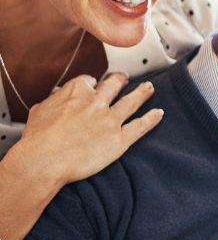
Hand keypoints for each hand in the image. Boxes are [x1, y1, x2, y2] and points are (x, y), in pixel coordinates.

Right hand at [13, 73, 163, 187]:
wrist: (44, 161)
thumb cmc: (38, 139)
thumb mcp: (39, 110)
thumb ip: (54, 99)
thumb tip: (59, 93)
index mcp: (77, 92)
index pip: (89, 81)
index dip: (92, 84)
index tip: (95, 85)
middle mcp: (97, 102)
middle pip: (114, 86)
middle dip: (120, 80)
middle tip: (124, 78)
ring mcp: (110, 120)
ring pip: (132, 101)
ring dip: (142, 93)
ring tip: (149, 87)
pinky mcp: (120, 138)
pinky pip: (141, 125)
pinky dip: (152, 118)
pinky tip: (159, 113)